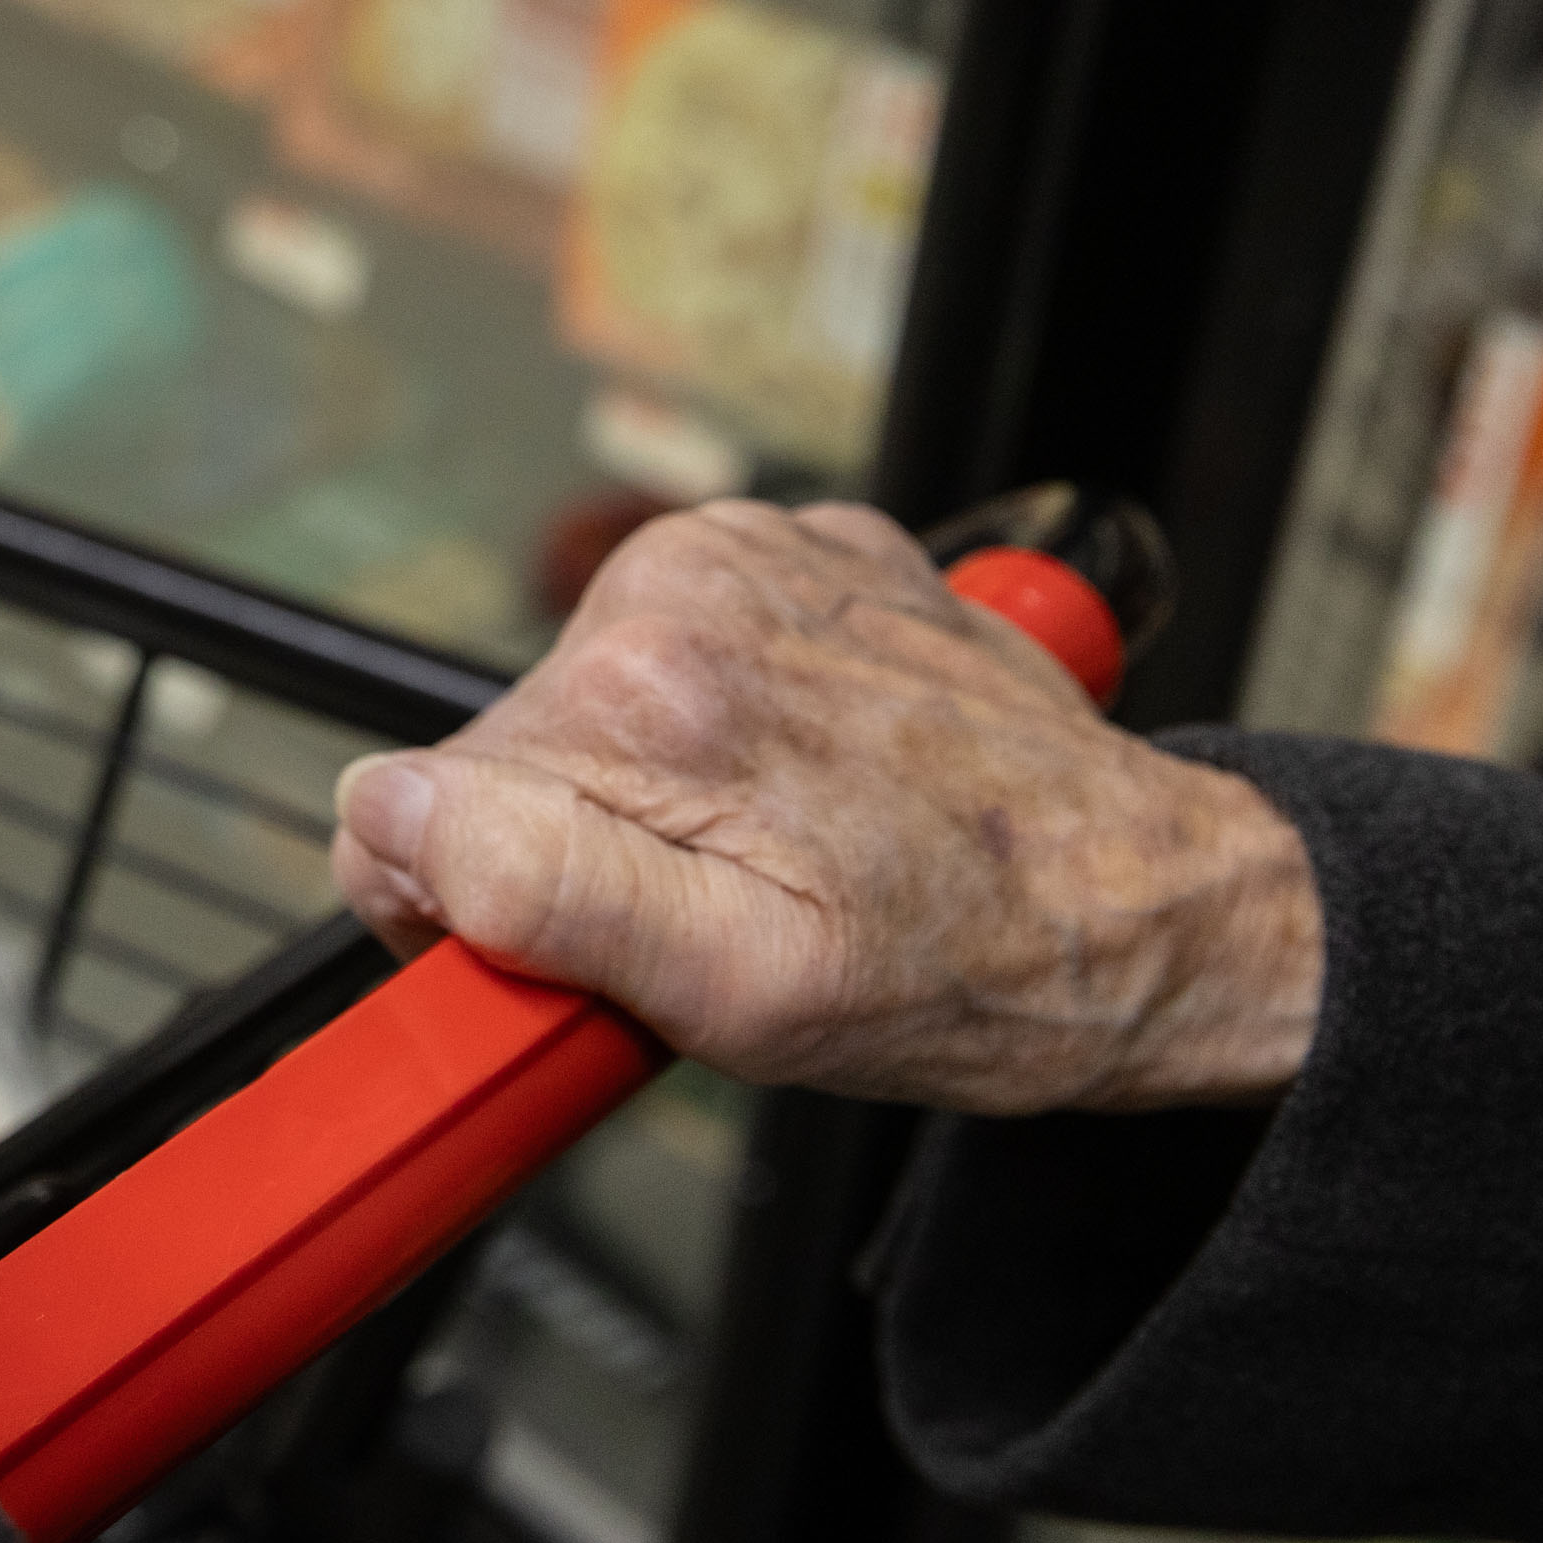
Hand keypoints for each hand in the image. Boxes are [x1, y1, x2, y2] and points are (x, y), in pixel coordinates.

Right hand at [330, 501, 1322, 1115]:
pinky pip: (668, 649)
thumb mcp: (739, 993)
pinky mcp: (798, 549)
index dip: (469, 914)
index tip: (577, 963)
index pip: (411, 809)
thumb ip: (541, 894)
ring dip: (644, 794)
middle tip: (708, 919)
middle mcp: (682, 591)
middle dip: (569, 854)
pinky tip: (806, 782)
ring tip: (774, 851)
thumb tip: (394, 814)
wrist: (1148, 906)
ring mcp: (747, 555)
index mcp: (647, 693)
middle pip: (500, 757)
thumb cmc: (970, 971)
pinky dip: (715, 725)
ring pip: (578, 707)